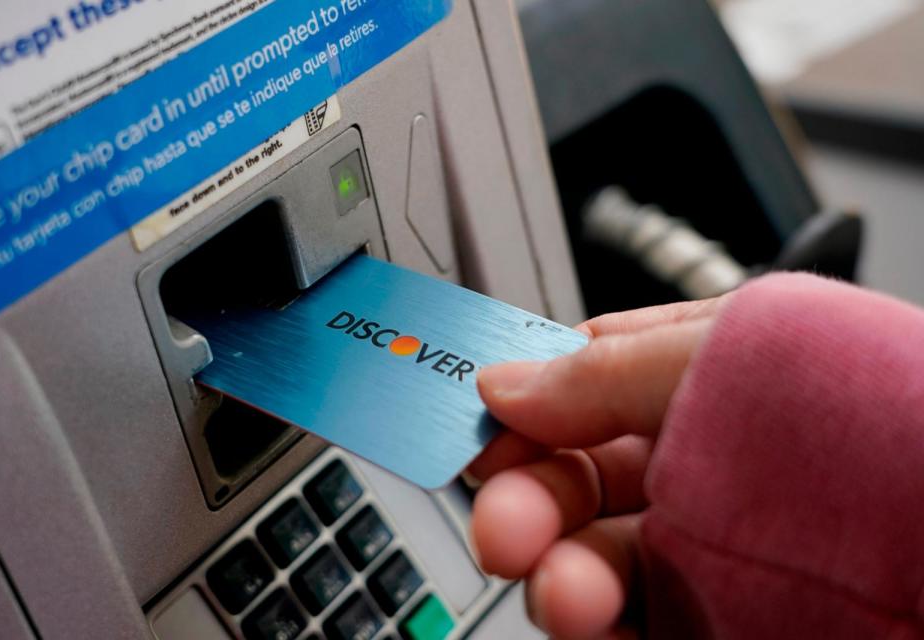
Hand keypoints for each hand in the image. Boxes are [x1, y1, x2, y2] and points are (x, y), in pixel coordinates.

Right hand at [469, 297, 725, 639]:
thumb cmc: (862, 417)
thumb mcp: (720, 354)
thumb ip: (599, 370)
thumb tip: (498, 384)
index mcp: (699, 373)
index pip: (581, 385)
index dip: (521, 409)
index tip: (478, 435)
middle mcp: (699, 459)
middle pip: (576, 480)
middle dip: (526, 502)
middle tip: (503, 528)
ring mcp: (707, 543)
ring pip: (592, 559)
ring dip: (557, 576)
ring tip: (563, 593)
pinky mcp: (716, 616)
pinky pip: (628, 623)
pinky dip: (591, 624)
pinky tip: (586, 615)